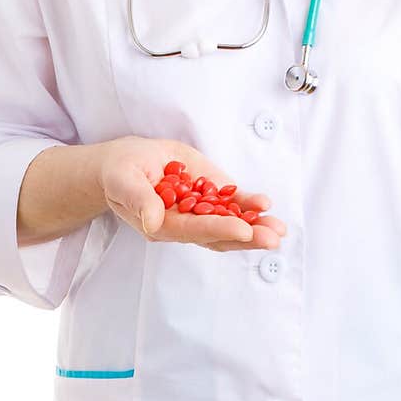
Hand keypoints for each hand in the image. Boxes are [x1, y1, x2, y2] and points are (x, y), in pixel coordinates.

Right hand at [97, 136, 286, 252]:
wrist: (128, 162)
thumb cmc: (121, 172)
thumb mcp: (123, 180)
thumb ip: (138, 199)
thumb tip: (153, 220)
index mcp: (162, 224)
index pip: (194, 230)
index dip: (219, 230)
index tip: (244, 230)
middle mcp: (185, 223)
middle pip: (218, 234)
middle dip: (248, 236)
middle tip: (272, 238)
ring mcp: (199, 210)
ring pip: (230, 223)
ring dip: (256, 226)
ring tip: (278, 228)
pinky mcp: (208, 195)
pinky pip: (231, 203)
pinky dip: (248, 205)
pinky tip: (264, 205)